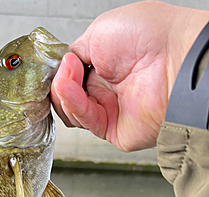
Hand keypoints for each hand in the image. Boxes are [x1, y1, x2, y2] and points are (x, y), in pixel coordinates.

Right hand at [51, 1, 208, 151]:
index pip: (70, 77)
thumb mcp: (100, 31)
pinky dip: (73, 106)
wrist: (174, 57)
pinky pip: (86, 122)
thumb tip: (62, 65)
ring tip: (67, 78)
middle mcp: (108, 90)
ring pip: (72, 112)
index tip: (58, 64)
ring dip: (63, 95)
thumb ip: (76, 51)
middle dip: (59, 84)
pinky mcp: (113, 130)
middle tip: (65, 70)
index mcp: (106, 66)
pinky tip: (68, 89)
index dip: (60, 73)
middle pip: (67, 97)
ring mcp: (111, 110)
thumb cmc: (151, 36)